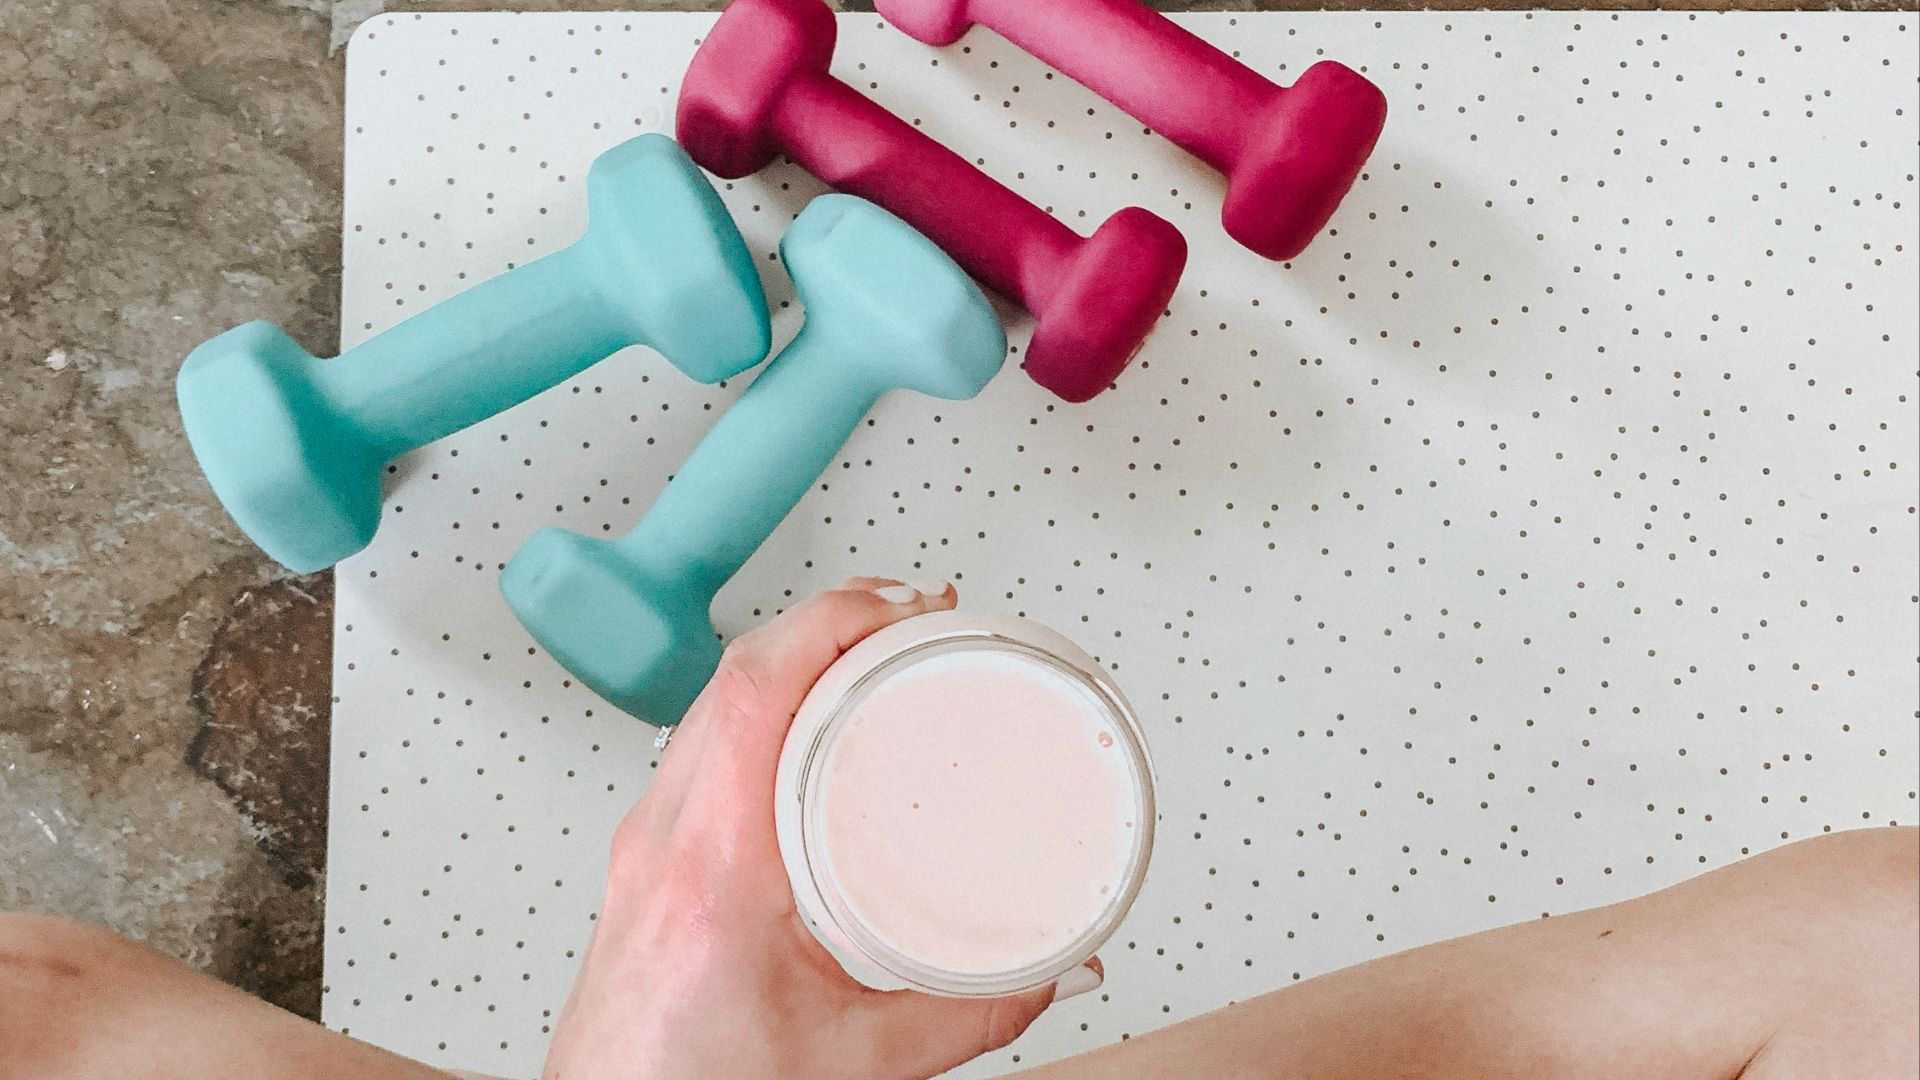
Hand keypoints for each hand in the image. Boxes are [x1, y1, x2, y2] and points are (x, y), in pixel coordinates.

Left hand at [540, 579, 1100, 1079]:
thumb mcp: (855, 1060)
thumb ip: (970, 1014)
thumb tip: (1053, 972)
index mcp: (711, 869)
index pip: (757, 691)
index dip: (834, 620)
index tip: (902, 608)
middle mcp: (664, 838)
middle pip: (735, 675)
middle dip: (830, 618)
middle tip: (910, 613)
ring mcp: (646, 838)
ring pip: (709, 700)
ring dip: (790, 652)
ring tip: (867, 643)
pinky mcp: (645, 851)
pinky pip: (700, 738)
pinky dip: (760, 699)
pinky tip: (804, 710)